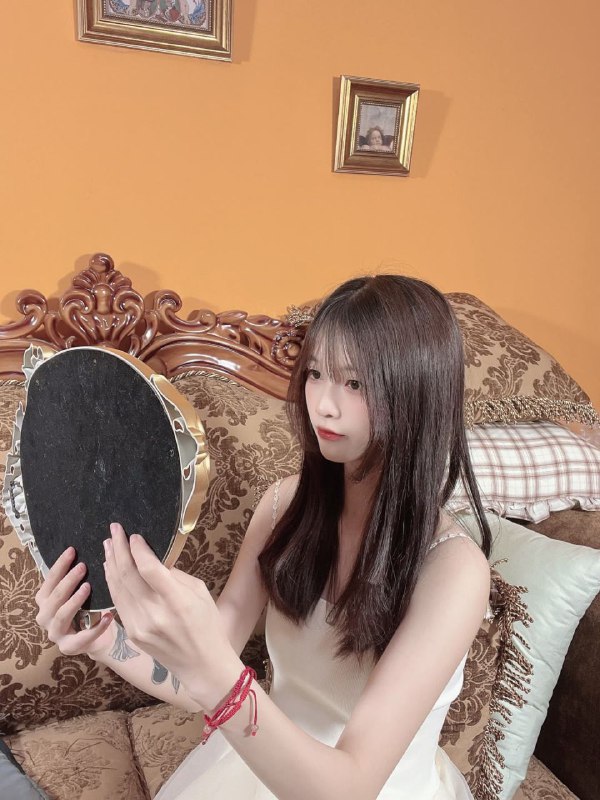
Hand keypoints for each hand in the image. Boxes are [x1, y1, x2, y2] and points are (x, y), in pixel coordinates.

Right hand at [35, 547, 114, 656]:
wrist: (99, 639)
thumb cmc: (89, 609)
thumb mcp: (81, 591)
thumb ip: (79, 576)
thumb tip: (97, 546)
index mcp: (45, 602)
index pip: (49, 581)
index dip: (59, 566)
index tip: (72, 550)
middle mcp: (45, 617)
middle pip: (53, 598)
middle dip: (67, 581)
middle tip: (83, 567)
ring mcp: (55, 634)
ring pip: (61, 616)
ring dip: (74, 600)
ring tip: (88, 587)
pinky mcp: (68, 647)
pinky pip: (81, 638)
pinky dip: (96, 627)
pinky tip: (109, 616)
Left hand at [103, 523, 236, 694]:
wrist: (203, 665)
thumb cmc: (207, 625)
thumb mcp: (200, 592)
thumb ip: (174, 575)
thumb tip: (153, 560)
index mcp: (177, 601)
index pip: (149, 568)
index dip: (138, 549)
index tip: (134, 535)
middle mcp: (154, 614)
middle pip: (128, 575)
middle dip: (120, 549)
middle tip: (114, 530)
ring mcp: (140, 625)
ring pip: (118, 588)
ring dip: (111, 564)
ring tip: (109, 545)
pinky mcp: (133, 633)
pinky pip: (119, 602)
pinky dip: (113, 583)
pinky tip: (111, 570)